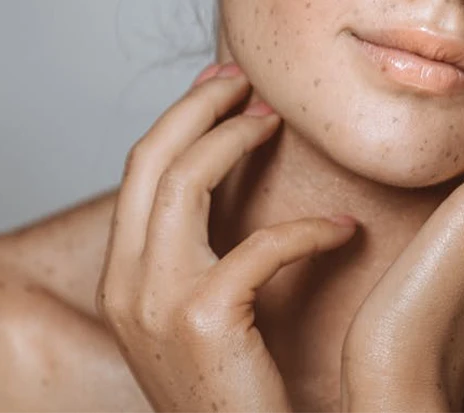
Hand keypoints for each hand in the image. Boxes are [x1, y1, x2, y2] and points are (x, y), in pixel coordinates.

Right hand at [96, 63, 358, 412]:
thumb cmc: (234, 394)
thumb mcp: (199, 317)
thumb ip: (201, 256)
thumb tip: (230, 188)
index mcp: (121, 278)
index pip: (139, 170)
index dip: (181, 117)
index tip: (224, 87)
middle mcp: (124, 284)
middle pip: (150, 156)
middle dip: (199, 106)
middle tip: (248, 83)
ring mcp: (154, 301)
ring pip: (186, 179)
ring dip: (237, 138)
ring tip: (280, 123)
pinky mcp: (202, 318)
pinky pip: (259, 244)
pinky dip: (308, 230)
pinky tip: (342, 230)